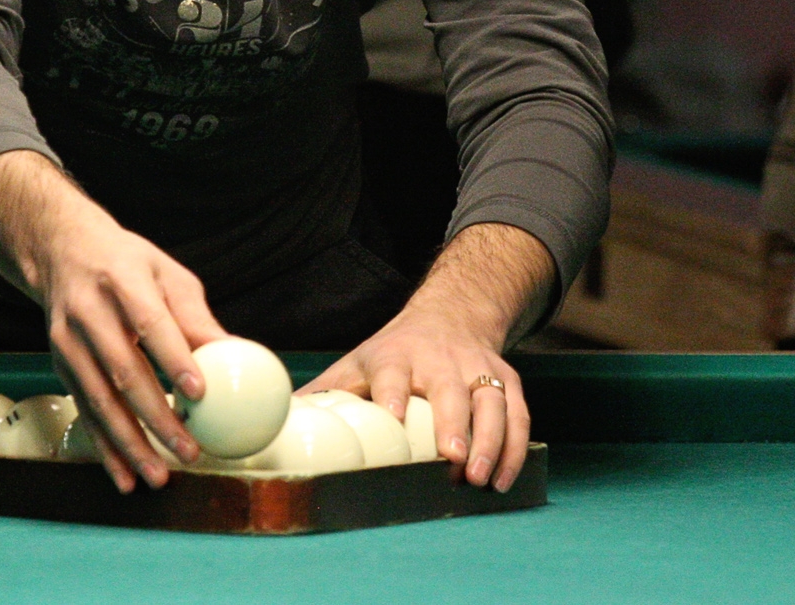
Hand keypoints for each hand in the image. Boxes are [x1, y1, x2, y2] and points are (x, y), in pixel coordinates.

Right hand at [0, 151, 223, 491]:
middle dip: (157, 417)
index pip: (149, 323)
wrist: (61, 251)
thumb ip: (195, 315)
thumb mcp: (165, 272)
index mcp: (121, 280)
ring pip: (100, 401)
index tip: (199, 392)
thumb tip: (236, 353)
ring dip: (129, 444)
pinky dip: (104, 448)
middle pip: (123, 372)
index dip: (173, 358)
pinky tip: (125, 476)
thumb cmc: (126, 262)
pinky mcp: (60, 365)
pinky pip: (84, 412)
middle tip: (190, 450)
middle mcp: (89, 313)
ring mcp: (68, 342)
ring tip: (159, 476)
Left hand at [300, 223, 551, 492]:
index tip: (394, 418)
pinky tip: (505, 479)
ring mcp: (477, 369)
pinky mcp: (506, 380)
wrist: (449, 315)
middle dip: (454, 424)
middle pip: (450, 390)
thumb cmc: (392, 354)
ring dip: (492, 442)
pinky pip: (518, 414)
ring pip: (491, 402)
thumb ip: (325, 395)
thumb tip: (276, 426)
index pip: (393, 374)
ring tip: (482, 480)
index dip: (394, 395)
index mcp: (395, 357)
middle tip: (453, 460)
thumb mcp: (355, 364)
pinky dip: (516, 448)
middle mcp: (439, 361)